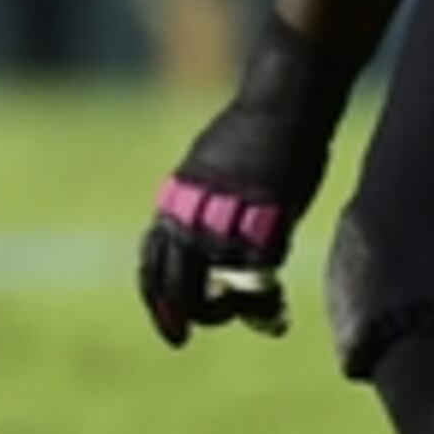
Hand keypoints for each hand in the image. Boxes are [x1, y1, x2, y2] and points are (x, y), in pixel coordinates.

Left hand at [138, 22, 342, 348]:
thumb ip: (198, 198)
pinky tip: (276, 306)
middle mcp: (194, 211)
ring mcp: (228, 215)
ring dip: (233, 310)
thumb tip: (195, 224)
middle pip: (177, 281)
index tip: (169, 330)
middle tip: (207, 330)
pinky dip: (265, 300)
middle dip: (189, 314)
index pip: (152, 259)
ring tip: (255, 314)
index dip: (155, 298)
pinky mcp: (266, 217)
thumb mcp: (206, 164)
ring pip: (217, 285)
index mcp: (176, 199)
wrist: (282, 104)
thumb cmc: (252, 132)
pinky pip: (258, 274)